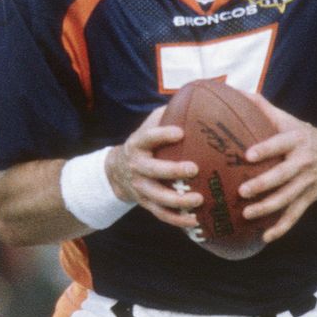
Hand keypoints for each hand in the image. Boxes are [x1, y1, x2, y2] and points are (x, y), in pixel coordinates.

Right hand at [108, 105, 198, 228]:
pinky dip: (178, 219)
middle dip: (172, 171)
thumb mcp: (148, 127)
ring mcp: (140, 188)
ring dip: (178, 200)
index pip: (148, 137)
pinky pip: (161, 215)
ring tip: (199, 199)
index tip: (180, 132)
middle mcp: (136, 167)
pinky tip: (196, 220)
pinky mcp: (145, 204)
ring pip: (157, 197)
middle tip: (194, 168)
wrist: (117, 172)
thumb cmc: (144, 144)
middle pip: (153, 170)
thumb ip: (166, 114)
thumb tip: (194, 96)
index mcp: (137, 145)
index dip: (162, 134)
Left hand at [237, 93, 316, 242]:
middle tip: (242, 191)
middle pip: (283, 176)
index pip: (280, 144)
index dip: (265, 149)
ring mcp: (307, 183)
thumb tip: (234, 91)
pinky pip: (295, 215)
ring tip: (247, 214)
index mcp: (297, 140)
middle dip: (263, 185)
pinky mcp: (309, 198)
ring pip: (288, 198)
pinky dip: (282, 227)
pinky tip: (266, 237)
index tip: (248, 155)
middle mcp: (304, 162)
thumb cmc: (303, 135)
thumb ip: (262, 108)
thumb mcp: (288, 120)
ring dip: (267, 208)